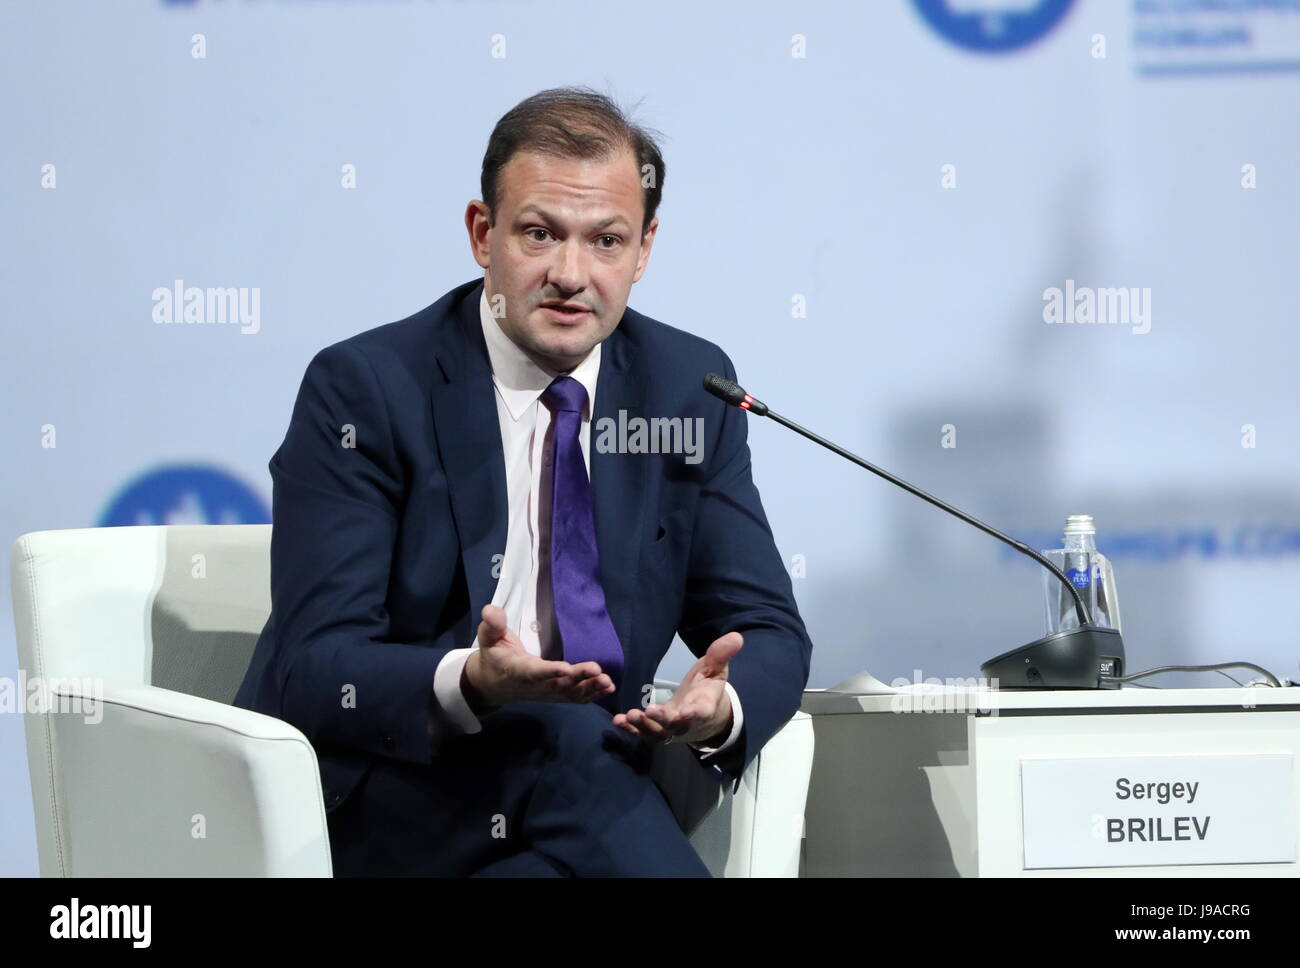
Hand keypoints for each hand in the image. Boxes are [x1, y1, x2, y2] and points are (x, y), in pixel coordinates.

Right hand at [463, 605, 615, 709]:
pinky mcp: (556, 695)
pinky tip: (609, 689)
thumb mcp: (488, 639)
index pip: (534, 672)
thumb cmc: (494, 657)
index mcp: (518, 670)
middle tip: (598, 670)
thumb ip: (492, 625)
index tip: (566, 668)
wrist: (493, 685)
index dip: (550, 672)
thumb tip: (491, 609)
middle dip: (579, 678)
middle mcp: (535, 686)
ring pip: (569, 694)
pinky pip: (574, 698)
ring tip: (608, 681)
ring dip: (590, 688)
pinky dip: (592, 695)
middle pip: (558, 684)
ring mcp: (547, 693)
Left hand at [612, 630, 741, 746]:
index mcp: (704, 706)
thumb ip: (721, 655)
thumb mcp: (716, 669)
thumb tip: (736, 636)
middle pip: (675, 725)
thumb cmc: (707, 689)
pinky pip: (644, 734)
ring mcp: (671, 730)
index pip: (701, 712)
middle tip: (649, 711)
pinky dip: (631, 730)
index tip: (685, 712)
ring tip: (629, 716)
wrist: (704, 715)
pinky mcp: (657, 731)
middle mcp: (687, 722)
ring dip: (643, 726)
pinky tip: (618, 721)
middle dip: (662, 720)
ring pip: (657, 733)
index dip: (694, 714)